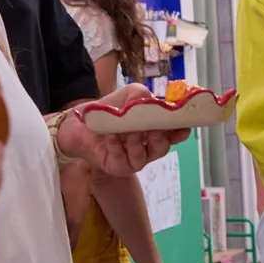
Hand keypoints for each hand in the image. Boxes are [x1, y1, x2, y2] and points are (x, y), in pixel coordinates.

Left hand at [55, 84, 189, 176]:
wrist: (79, 122)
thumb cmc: (109, 110)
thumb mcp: (129, 95)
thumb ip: (143, 96)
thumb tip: (153, 103)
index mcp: (154, 132)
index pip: (172, 135)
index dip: (179, 132)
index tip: (183, 127)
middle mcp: (146, 148)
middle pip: (161, 149)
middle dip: (159, 139)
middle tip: (154, 129)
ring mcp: (132, 160)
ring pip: (141, 157)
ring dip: (135, 142)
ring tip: (127, 130)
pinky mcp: (116, 167)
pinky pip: (121, 159)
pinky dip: (116, 145)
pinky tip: (110, 134)